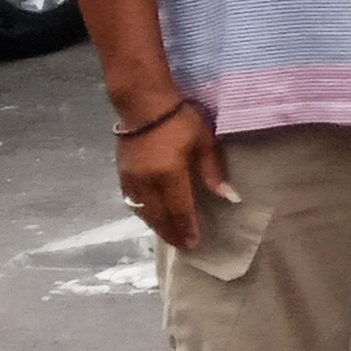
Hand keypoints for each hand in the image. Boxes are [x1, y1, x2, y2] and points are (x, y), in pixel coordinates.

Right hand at [119, 100, 230, 252]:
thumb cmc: (180, 119)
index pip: (179, 209)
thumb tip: (227, 196)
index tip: (194, 244)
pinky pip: (132, 201)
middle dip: (171, 233)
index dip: (187, 228)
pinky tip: (152, 216)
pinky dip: (144, 213)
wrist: (143, 103)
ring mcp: (131, 179)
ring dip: (156, 226)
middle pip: (159, 215)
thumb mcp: (204, 141)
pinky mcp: (122, 173)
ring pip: (143, 211)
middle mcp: (147, 181)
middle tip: (183, 246)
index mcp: (169, 175)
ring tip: (169, 236)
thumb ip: (212, 171)